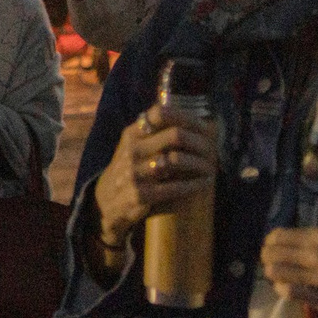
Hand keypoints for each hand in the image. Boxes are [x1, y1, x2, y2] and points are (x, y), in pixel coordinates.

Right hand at [90, 104, 217, 251]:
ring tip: (210, 168)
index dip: (187, 117)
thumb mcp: (132, 147)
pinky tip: (203, 183)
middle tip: (212, 150)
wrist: (105, 204)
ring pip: (175, 160)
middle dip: (199, 143)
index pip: (161, 113)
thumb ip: (153, 133)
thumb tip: (189, 119)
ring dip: (199, 164)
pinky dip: (192, 185)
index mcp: (132, 134)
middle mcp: (132, 150)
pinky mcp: (139, 195)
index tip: (204, 127)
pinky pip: (173, 187)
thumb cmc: (128, 171)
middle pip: (175, 135)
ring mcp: (134, 172)